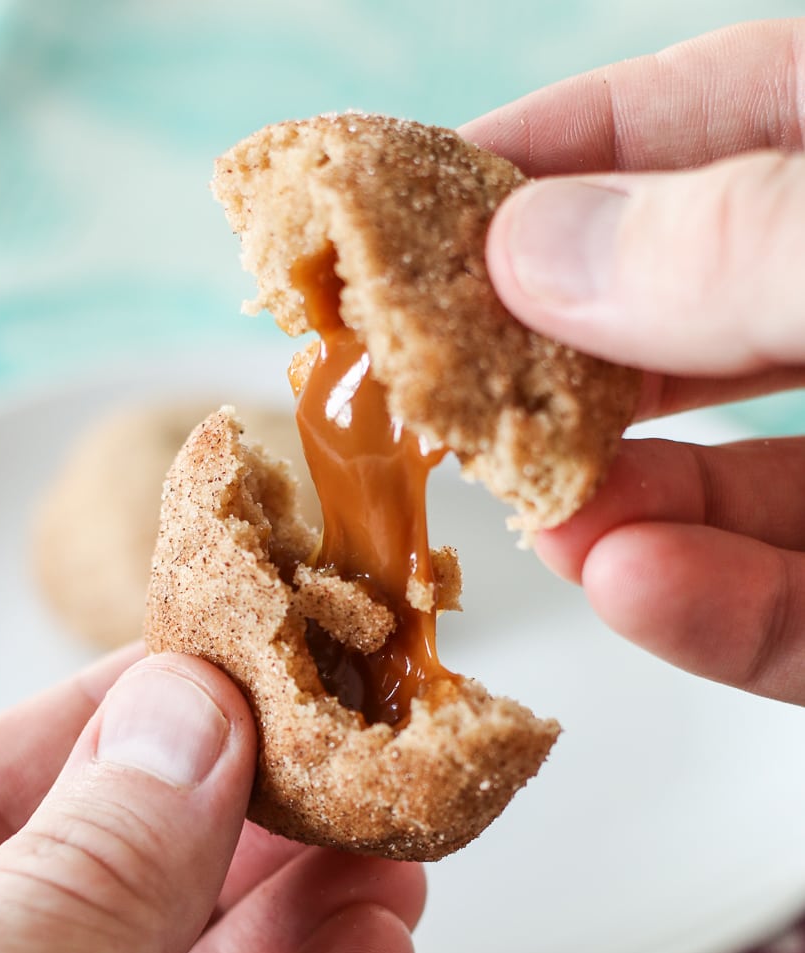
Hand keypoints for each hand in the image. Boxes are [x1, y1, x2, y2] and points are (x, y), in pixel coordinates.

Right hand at [464, 19, 804, 704]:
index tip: (407, 200)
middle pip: (694, 312)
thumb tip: (536, 247)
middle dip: (555, 350)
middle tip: (428, 381)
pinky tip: (630, 587)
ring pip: (742, 483)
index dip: (554, 151)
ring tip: (532, 513)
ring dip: (619, 504)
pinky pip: (803, 614)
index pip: (709, 119)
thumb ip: (744, 239)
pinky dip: (717, 614)